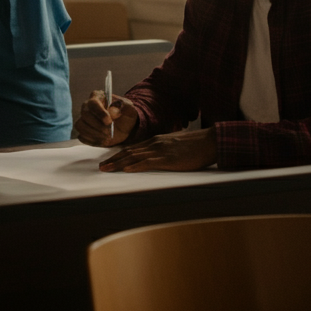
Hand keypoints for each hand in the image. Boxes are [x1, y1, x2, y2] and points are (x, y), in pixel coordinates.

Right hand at [77, 91, 137, 146]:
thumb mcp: (129, 108)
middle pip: (85, 114)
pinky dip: (92, 140)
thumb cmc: (125, 114)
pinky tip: (103, 140)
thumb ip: (122, 107)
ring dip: (94, 134)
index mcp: (97, 97)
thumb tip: (113, 112)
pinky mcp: (84, 131)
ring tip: (107, 137)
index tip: (109, 121)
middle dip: (97, 125)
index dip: (100, 112)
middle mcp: (87, 107)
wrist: (125, 127)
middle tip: (109, 132)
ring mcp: (84, 119)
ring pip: (81, 126)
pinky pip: (82, 137)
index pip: (93, 103)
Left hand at [99, 127, 216, 171]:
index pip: (133, 148)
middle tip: (101, 167)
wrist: (209, 142)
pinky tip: (127, 169)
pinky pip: (149, 162)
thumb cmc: (195, 146)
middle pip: (129, 152)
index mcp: (156, 141)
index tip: (109, 161)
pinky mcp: (168, 159)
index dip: (119, 155)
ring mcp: (160, 151)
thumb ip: (164, 151)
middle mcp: (154, 144)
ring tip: (107, 169)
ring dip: (118, 163)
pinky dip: (136, 166)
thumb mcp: (175, 146)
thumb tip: (156, 159)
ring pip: (134, 157)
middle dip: (114, 160)